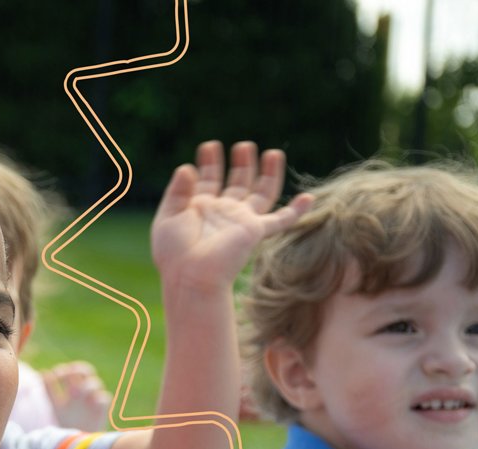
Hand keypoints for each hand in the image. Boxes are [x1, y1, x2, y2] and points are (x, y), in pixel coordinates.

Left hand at [43, 360, 109, 431]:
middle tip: (67, 375)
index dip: (65, 369)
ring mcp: (94, 399)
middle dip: (78, 369)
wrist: (78, 442)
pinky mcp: (103, 410)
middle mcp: (86, 392)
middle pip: (87, 371)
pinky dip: (99, 397)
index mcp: (74, 388)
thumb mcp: (56, 406)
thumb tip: (44, 372)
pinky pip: (105, 398)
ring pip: (96, 382)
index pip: (73, 371)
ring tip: (76, 393)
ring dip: (86, 384)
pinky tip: (89, 402)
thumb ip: (50, 389)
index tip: (56, 374)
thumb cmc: (67, 422)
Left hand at [151, 141, 312, 295]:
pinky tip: (308, 198)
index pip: (209, 180)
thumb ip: (177, 191)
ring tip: (271, 152)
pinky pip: (282, 220)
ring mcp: (241, 220)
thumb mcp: (168, 216)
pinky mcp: (255, 230)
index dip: (209, 163)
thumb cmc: (174, 252)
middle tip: (243, 146)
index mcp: (201, 208)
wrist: (190, 274)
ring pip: (261, 193)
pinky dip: (296, 211)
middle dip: (241, 163)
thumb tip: (185, 167)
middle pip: (237, 183)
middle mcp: (223, 213)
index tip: (209, 146)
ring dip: (267, 173)